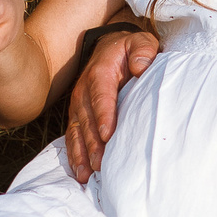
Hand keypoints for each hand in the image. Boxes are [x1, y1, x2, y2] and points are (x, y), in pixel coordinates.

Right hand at [64, 27, 160, 179]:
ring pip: (77, 131)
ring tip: (87, 174)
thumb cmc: (128, 49)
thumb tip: (140, 67)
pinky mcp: (77, 115)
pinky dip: (75, 154)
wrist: (108, 47)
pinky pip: (73, 136)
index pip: (101, 95)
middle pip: (87, 119)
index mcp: (100, 72)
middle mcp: (84, 90)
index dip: (104, 114)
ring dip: (81, 153)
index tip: (108, 134)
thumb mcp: (140, 41)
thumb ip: (143, 50)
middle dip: (93, 143)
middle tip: (101, 163)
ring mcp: (78, 105)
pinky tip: (80, 172)